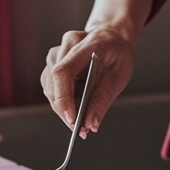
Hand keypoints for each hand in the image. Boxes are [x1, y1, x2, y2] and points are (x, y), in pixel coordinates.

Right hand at [40, 0, 152, 134]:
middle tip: (81, 131)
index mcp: (87, 43)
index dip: (64, 97)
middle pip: (54, 84)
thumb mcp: (119, 76)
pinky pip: (52, 90)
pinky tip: (75, 112)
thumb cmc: (116, 53)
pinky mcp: (52, 67)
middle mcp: (66, 46)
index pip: (64, 71)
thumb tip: (91, 124)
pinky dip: (62, 105)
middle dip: (66, 112)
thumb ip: (102, 100)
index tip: (71, 118)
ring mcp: (56, 55)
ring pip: (50, 90)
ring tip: (81, 124)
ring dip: (63, 110)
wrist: (111, 38)